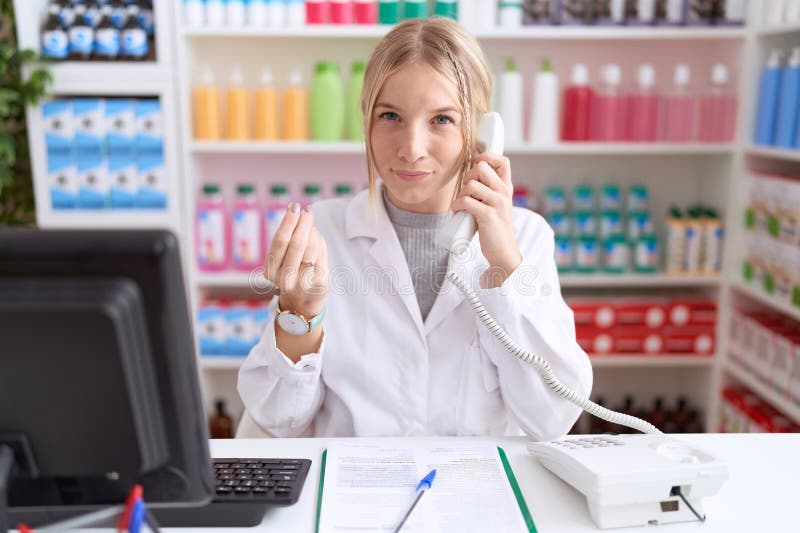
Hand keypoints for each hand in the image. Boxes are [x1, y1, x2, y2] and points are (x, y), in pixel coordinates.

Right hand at [264, 203, 328, 316]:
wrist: (302, 303)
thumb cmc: (291, 272)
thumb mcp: (282, 258)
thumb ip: (289, 238)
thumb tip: (301, 214)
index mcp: (270, 270)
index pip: (280, 241)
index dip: (288, 222)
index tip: (294, 207)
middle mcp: (284, 279)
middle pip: (296, 244)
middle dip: (303, 223)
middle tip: (307, 211)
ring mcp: (303, 283)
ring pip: (311, 248)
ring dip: (312, 231)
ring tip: (310, 224)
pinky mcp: (319, 283)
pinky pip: (321, 255)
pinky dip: (319, 242)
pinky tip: (316, 236)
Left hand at [450, 153, 521, 286]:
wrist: (503, 252)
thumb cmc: (495, 228)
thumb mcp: (496, 204)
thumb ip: (488, 190)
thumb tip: (470, 174)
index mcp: (507, 187)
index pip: (502, 160)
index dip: (486, 156)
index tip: (475, 164)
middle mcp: (504, 192)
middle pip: (480, 167)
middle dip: (468, 177)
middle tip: (467, 192)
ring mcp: (497, 203)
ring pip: (470, 184)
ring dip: (460, 194)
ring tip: (463, 206)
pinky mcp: (488, 215)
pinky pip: (465, 201)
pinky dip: (457, 206)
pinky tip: (459, 212)